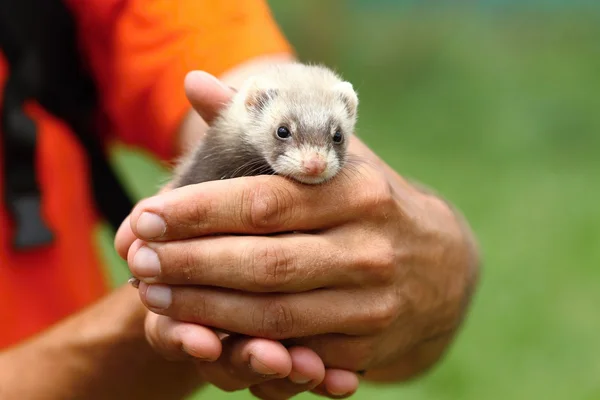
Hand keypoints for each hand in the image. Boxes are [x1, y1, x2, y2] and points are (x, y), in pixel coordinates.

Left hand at [116, 71, 360, 398]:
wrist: (443, 265)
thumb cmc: (368, 202)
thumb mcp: (331, 154)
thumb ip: (264, 124)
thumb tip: (197, 83)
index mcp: (357, 190)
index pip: (265, 201)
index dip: (200, 211)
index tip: (147, 215)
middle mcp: (369, 247)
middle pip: (265, 262)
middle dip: (192, 264)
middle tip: (138, 261)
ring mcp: (373, 302)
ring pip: (276, 314)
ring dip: (207, 309)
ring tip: (155, 296)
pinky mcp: (369, 346)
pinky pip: (299, 352)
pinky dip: (247, 345)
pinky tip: (204, 332)